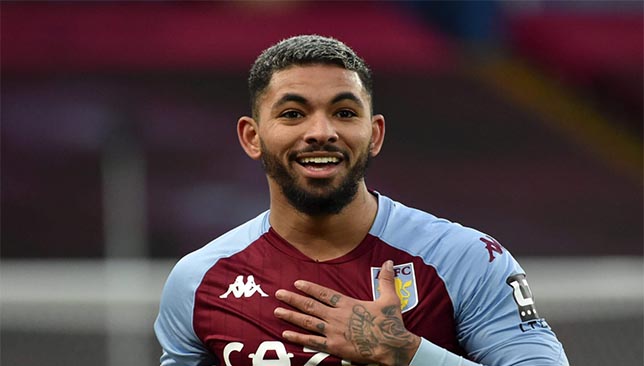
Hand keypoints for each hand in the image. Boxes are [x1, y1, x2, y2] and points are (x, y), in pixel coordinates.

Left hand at [274, 260, 420, 365]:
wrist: (391, 346)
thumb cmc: (390, 323)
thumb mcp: (389, 299)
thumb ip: (386, 280)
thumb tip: (389, 262)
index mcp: (348, 304)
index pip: (324, 293)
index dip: (309, 288)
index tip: (296, 283)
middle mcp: (337, 316)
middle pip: (310, 306)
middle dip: (293, 299)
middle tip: (279, 294)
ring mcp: (333, 332)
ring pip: (307, 322)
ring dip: (291, 316)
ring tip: (277, 311)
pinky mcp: (334, 347)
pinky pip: (312, 342)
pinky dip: (298, 337)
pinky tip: (286, 333)